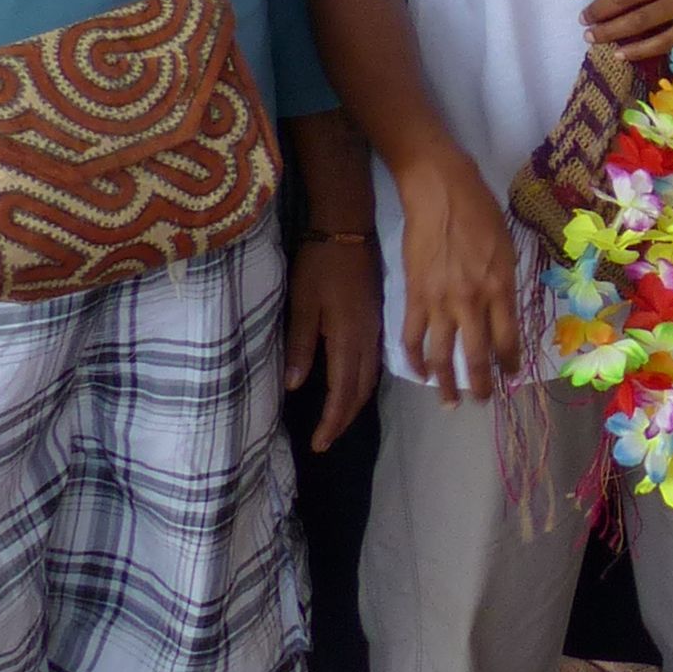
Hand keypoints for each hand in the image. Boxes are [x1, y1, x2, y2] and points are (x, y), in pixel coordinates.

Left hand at [282, 236, 382, 449]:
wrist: (347, 227)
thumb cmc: (318, 263)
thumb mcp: (302, 303)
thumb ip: (301, 345)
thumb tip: (296, 386)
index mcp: (348, 336)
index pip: (343, 390)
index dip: (332, 420)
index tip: (318, 444)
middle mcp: (367, 338)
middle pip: (361, 389)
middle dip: (345, 418)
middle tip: (326, 439)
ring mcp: (375, 327)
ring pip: (371, 377)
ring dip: (356, 402)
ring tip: (338, 419)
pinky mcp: (375, 318)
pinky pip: (373, 361)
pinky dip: (362, 383)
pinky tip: (353, 385)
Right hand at [390, 135, 521, 398]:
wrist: (440, 192)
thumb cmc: (481, 213)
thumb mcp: (506, 248)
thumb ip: (505, 284)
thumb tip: (503, 313)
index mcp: (501, 288)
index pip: (508, 340)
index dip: (510, 364)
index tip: (511, 376)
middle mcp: (472, 301)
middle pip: (476, 357)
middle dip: (480, 385)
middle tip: (482, 402)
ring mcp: (440, 302)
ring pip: (442, 356)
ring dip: (446, 384)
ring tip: (450, 403)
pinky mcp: (414, 296)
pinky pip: (412, 337)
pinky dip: (414, 359)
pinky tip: (418, 373)